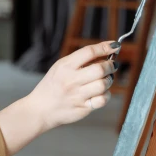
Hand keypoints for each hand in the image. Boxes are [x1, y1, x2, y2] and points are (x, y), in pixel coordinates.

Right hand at [0, 41, 119, 155]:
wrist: (40, 109)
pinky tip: (101, 92)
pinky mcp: (82, 108)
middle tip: (112, 65)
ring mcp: (77, 95)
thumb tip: (104, 55)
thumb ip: (79, 61)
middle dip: (111, 65)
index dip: (105, 47)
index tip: (114, 46)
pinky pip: (102, 100)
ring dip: (109, 80)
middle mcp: (71, 80)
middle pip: (100, 68)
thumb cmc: (52, 86)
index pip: (89, 52)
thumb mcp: (59, 68)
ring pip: (103, 84)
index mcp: (64, 66)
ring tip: (106, 79)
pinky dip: (106, 95)